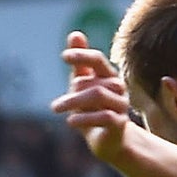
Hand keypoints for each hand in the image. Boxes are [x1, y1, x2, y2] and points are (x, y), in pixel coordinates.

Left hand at [50, 32, 132, 160]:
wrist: (107, 142)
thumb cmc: (91, 111)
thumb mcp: (82, 87)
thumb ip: (79, 65)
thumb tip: (75, 33)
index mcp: (108, 76)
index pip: (97, 59)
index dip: (82, 55)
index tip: (63, 56)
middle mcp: (118, 88)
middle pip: (94, 82)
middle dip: (72, 93)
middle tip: (55, 106)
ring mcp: (121, 105)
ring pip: (98, 95)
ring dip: (73, 102)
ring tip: (56, 110)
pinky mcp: (120, 123)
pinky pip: (104, 116)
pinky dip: (84, 118)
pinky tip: (69, 121)